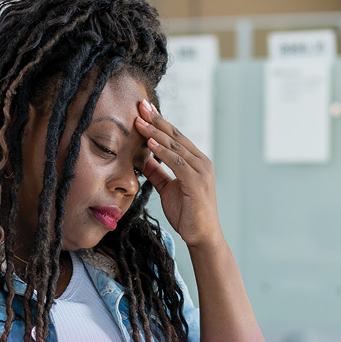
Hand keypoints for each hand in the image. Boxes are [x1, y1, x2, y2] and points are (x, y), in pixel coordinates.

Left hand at [135, 100, 221, 248]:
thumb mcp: (167, 189)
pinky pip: (177, 162)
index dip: (159, 122)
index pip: (175, 136)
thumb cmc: (187, 213)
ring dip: (156, 132)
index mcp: (195, 161)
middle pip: (175, 135)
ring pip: (175, 146)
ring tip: (139, 121)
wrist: (201, 236)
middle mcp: (201, 161)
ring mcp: (201, 170)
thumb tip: (144, 157)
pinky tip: (150, 142)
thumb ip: (158, 172)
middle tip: (140, 105)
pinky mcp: (197, 181)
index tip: (143, 109)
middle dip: (156, 120)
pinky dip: (163, 151)